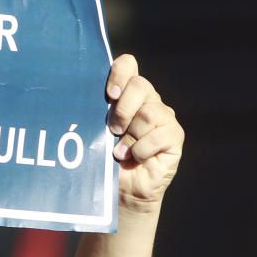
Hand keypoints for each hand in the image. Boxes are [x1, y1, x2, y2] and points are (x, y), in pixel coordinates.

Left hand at [106, 54, 183, 214]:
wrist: (122, 190)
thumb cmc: (106, 160)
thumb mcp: (97, 133)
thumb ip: (97, 112)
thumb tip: (82, 97)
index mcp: (128, 94)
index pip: (128, 65)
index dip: (119, 73)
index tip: (109, 94)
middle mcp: (148, 101)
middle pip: (140, 86)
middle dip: (122, 110)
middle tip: (113, 130)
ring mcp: (163, 118)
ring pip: (148, 113)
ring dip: (130, 136)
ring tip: (120, 151)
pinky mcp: (174, 136)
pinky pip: (159, 135)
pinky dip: (142, 149)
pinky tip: (135, 157)